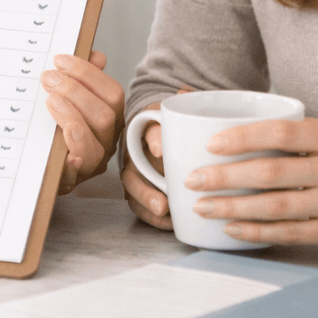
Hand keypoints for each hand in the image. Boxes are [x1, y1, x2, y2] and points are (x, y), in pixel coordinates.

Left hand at [41, 51, 124, 194]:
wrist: (43, 166)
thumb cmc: (59, 125)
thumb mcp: (70, 98)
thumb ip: (83, 79)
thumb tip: (96, 56)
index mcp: (110, 118)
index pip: (112, 94)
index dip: (88, 74)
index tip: (61, 60)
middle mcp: (106, 142)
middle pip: (105, 117)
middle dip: (76, 93)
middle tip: (48, 78)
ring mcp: (90, 163)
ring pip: (92, 146)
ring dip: (71, 119)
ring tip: (50, 101)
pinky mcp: (70, 181)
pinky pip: (74, 177)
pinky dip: (69, 165)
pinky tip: (64, 154)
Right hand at [121, 89, 191, 229]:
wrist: (169, 130)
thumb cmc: (174, 121)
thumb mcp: (179, 110)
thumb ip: (184, 101)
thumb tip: (183, 93)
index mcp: (144, 128)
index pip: (146, 129)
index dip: (153, 138)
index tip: (161, 149)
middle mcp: (134, 154)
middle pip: (132, 174)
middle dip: (145, 191)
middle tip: (162, 203)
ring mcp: (137, 175)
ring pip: (134, 194)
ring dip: (147, 207)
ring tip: (165, 217)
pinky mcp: (143, 191)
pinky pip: (142, 208)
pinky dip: (154, 218)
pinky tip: (169, 225)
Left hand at [188, 118, 317, 259]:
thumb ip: (311, 138)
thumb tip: (255, 133)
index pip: (282, 131)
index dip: (242, 136)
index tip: (211, 143)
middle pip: (270, 170)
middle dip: (224, 175)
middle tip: (191, 179)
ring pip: (275, 205)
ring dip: (233, 207)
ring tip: (203, 206)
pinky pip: (290, 232)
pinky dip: (258, 231)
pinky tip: (233, 230)